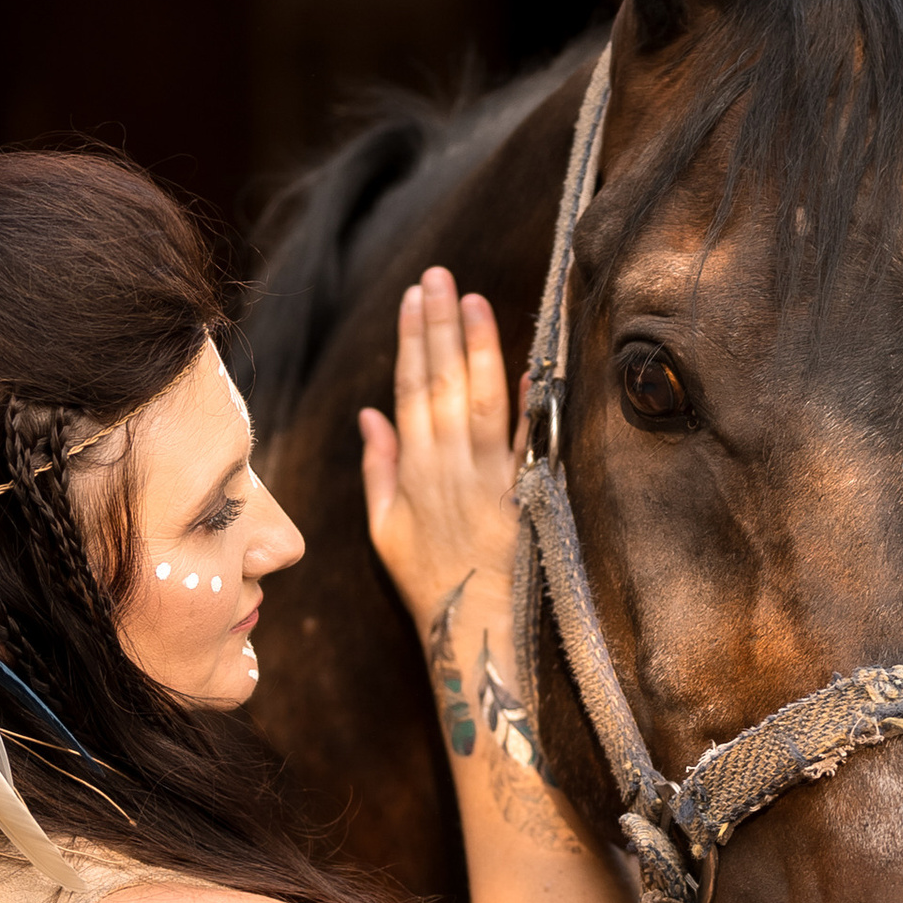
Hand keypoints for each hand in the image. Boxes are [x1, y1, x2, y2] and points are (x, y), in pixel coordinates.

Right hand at [359, 270, 519, 630]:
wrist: (477, 627)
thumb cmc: (429, 581)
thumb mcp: (385, 529)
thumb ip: (379, 468)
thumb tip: (370, 414)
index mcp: (414, 471)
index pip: (411, 389)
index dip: (412, 340)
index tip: (414, 296)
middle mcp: (450, 466)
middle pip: (442, 382)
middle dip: (440, 324)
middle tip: (441, 275)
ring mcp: (489, 476)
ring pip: (481, 398)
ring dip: (477, 345)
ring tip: (474, 299)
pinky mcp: (524, 491)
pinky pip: (528, 439)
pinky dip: (530, 401)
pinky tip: (531, 361)